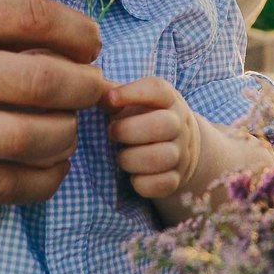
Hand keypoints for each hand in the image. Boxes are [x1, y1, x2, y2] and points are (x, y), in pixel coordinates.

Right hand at [0, 0, 105, 203]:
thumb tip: (54, 26)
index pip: (34, 20)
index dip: (79, 34)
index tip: (90, 45)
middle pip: (43, 81)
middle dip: (85, 88)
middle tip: (94, 89)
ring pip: (29, 137)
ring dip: (67, 133)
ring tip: (70, 125)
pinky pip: (1, 182)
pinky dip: (41, 178)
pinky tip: (50, 165)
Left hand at [105, 76, 200, 199]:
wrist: (180, 146)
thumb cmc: (145, 118)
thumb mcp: (134, 101)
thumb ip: (112, 94)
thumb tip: (93, 92)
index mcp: (168, 100)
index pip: (157, 89)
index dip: (133, 92)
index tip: (111, 99)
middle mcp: (179, 125)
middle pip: (163, 125)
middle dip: (128, 130)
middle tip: (112, 133)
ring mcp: (180, 154)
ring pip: (161, 158)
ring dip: (131, 159)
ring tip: (121, 157)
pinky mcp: (176, 179)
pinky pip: (162, 184)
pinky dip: (142, 183)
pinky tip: (133, 176)